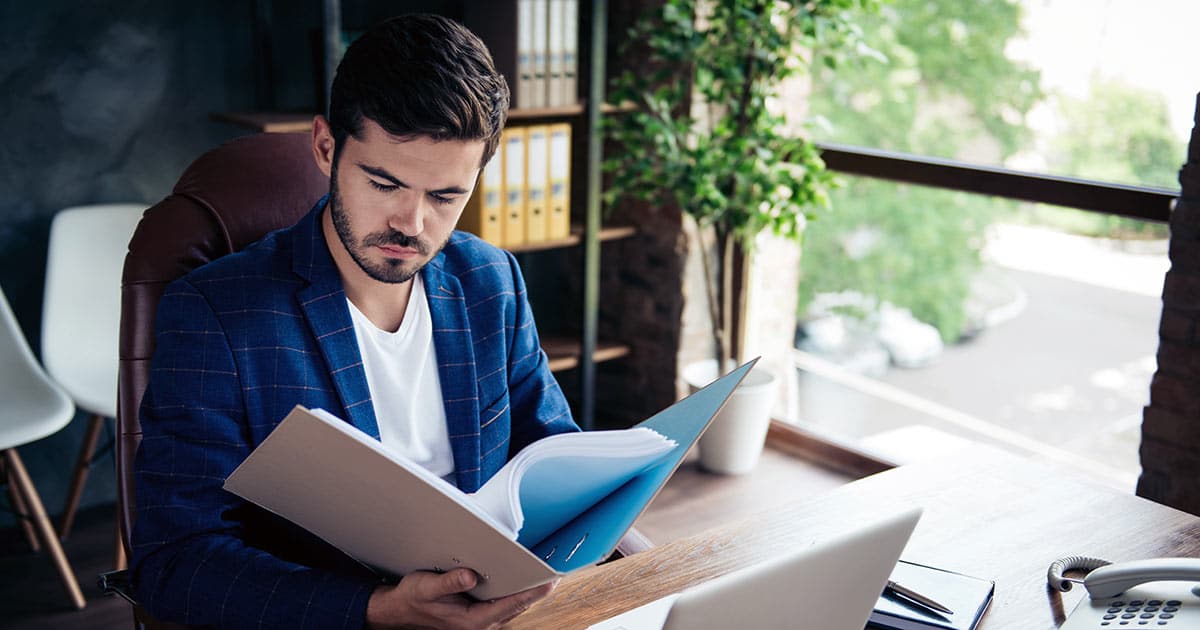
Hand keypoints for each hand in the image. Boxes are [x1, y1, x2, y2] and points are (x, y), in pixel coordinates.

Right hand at [365, 568, 555, 629]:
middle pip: (517, 606)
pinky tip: (524, 579)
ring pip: (513, 606)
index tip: (550, 582)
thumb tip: (471, 576)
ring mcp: (482, 621)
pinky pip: (505, 604)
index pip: (509, 605)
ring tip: (547, 574)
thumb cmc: (414, 599)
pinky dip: (516, 592)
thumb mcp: (427, 587)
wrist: (402, 610)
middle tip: (557, 574)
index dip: (532, 593)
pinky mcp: (481, 615)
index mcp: (471, 621)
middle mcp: (481, 624)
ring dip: (528, 592)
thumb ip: (449, 582)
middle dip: (536, 591)